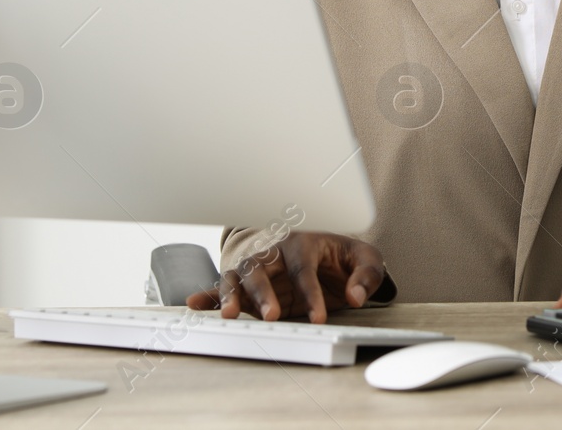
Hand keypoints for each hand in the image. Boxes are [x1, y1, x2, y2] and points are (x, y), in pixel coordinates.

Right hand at [186, 232, 385, 322]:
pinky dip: (208, 296)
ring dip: (231, 295)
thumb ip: (367, 275)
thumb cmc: (339, 256)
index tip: (319, 318)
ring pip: (238, 277)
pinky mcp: (246, 286)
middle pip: (262, 269)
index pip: (304, 269)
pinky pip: (222, 288)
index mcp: (304, 244)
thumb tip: (356, 297)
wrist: (318, 250)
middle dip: (264, 293)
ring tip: (227, 315)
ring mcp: (257, 269)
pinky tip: (194, 304)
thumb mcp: (364, 258)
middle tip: (272, 316)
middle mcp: (274, 254)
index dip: (311, 294)